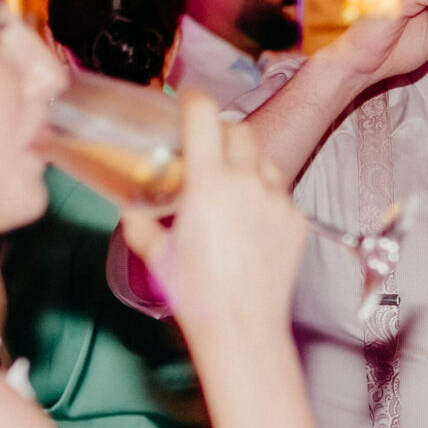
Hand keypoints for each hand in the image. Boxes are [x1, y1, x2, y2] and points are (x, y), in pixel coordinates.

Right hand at [119, 91, 307, 342]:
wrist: (241, 325)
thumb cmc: (197, 293)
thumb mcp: (156, 254)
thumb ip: (139, 223)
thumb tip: (130, 211)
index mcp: (209, 182)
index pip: (205, 115)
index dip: (194, 102)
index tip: (188, 103)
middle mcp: (247, 183)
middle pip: (239, 130)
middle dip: (221, 134)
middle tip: (207, 152)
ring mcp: (277, 201)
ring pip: (264, 161)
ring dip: (247, 165)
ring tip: (231, 191)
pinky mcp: (297, 221)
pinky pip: (281, 195)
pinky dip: (265, 200)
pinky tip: (250, 225)